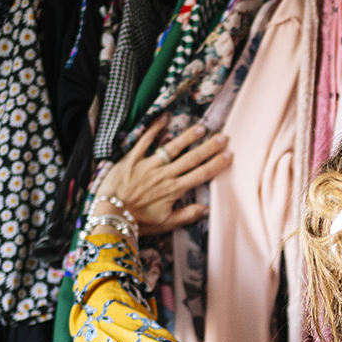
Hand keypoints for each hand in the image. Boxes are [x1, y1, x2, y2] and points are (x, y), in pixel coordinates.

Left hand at [93, 115, 232, 234]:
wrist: (111, 213)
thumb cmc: (139, 221)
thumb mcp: (165, 224)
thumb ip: (187, 215)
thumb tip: (206, 209)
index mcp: (175, 190)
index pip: (201, 174)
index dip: (217, 164)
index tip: (229, 155)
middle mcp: (165, 174)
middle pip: (191, 158)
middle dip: (209, 147)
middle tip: (222, 137)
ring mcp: (149, 164)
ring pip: (172, 148)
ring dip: (188, 137)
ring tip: (201, 127)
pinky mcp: (133, 158)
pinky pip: (145, 141)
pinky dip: (154, 128)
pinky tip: (164, 118)